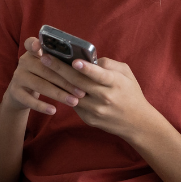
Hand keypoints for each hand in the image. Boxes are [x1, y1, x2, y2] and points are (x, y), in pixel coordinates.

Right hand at [3, 37, 84, 115]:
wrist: (20, 93)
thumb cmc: (42, 77)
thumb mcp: (46, 67)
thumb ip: (59, 63)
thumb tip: (83, 67)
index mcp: (32, 52)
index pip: (31, 43)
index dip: (35, 44)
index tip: (39, 47)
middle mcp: (23, 62)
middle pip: (45, 70)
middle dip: (65, 81)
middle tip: (82, 92)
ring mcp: (18, 76)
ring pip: (40, 85)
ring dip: (58, 94)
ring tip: (74, 102)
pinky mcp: (15, 92)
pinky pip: (29, 100)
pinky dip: (42, 106)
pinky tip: (53, 110)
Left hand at [36, 52, 154, 138]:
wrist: (137, 123)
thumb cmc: (130, 93)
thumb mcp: (126, 74)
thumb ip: (109, 64)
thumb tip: (88, 59)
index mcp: (116, 83)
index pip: (99, 75)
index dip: (86, 69)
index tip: (74, 61)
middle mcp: (105, 97)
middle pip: (78, 83)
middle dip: (59, 69)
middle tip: (45, 58)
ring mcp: (96, 110)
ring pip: (72, 94)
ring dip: (56, 81)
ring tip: (43, 68)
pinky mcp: (89, 119)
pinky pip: (73, 104)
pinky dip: (63, 93)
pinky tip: (53, 83)